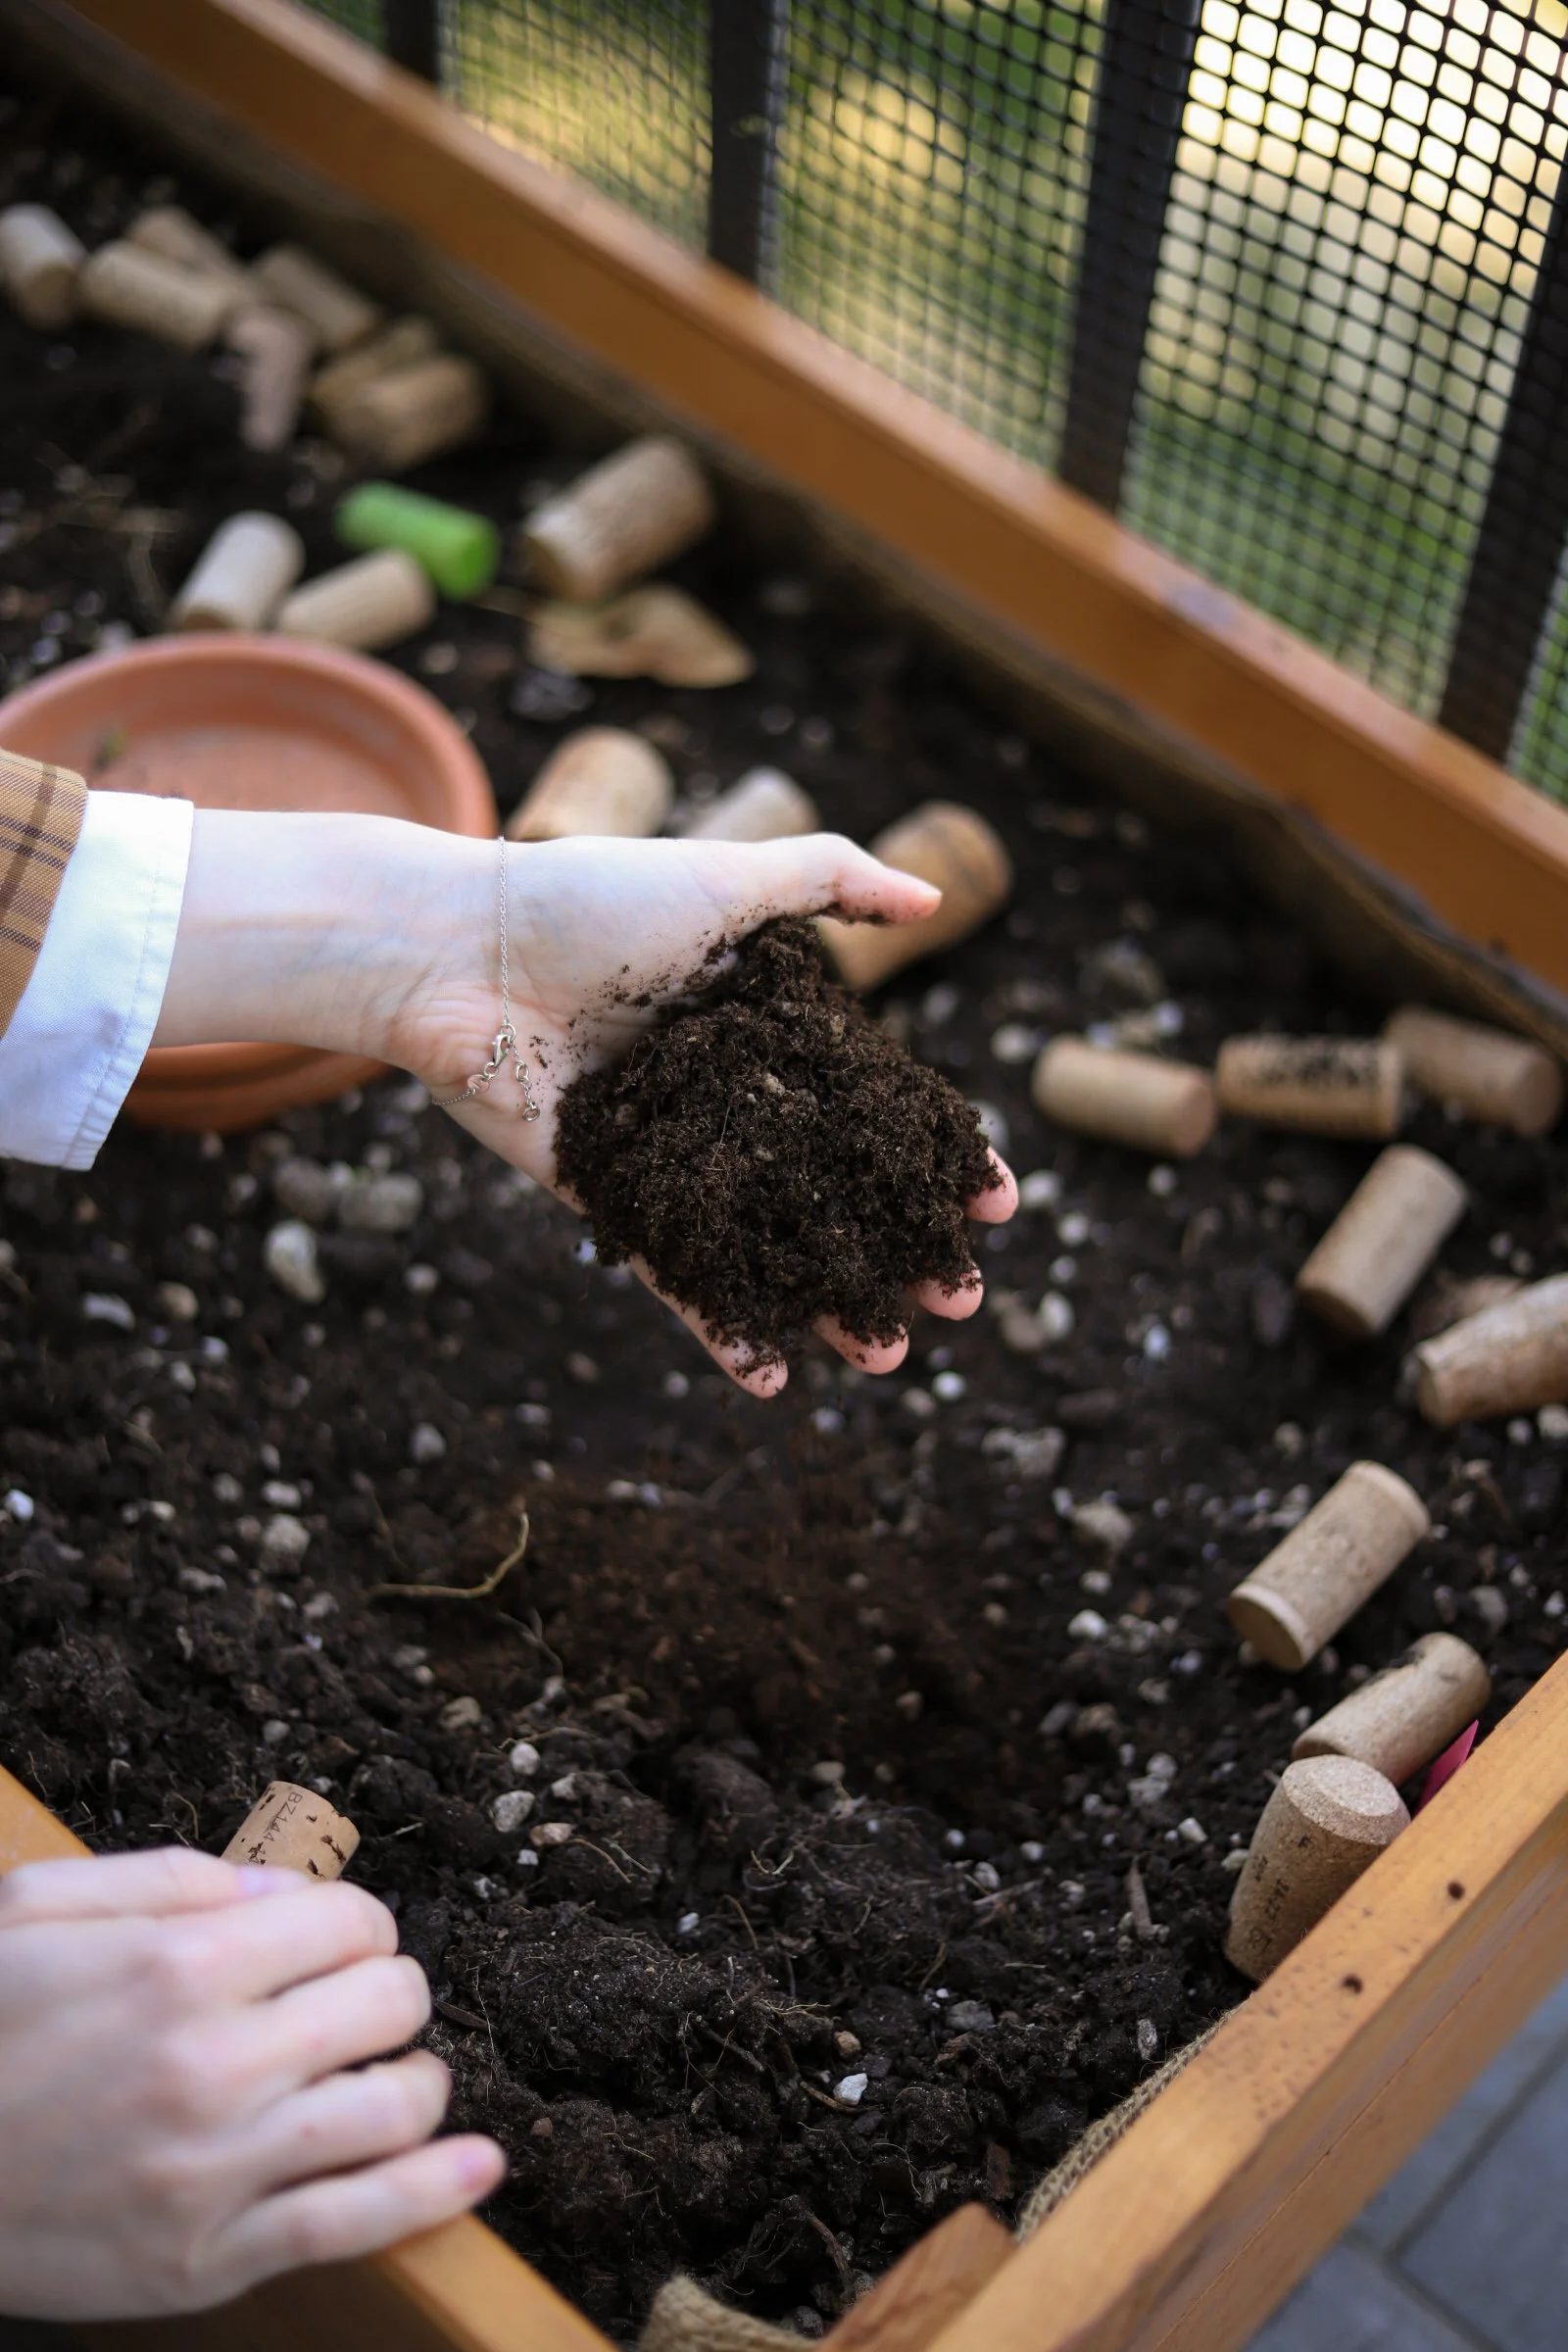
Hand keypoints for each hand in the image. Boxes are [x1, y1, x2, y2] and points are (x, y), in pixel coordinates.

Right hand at [0, 1848, 503, 2319]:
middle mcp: (215, 2062)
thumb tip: (285, 1886)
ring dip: (414, 2083)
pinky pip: (359, 2223)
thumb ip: (169, 1881)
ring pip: (395, 2108)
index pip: (349, 1924)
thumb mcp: (38, 1911)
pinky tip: (480, 2166)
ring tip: (391, 2078)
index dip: (353, 1929)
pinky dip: (436, 2191)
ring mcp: (218, 2169)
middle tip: (354, 2010)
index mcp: (180, 1966)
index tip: (333, 1948)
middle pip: (390, 2004)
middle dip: (386, 1995)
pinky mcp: (209, 2259)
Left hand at [156, 814, 1016, 1394]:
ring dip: (829, 1305)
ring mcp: (673, 1155)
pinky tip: (772, 1377)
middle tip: (961, 1299)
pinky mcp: (609, 1197)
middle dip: (900, 1248)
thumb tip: (935, 896)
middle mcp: (727, 1099)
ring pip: (768, 1244)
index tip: (994, 1202)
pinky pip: (675, 1275)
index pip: (871, 1105)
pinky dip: (722, 1328)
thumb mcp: (720, 882)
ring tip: (889, 1355)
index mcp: (761, 1031)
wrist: (453, 953)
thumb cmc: (584, 901)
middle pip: (833, 1190)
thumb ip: (827, 879)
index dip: (933, 1155)